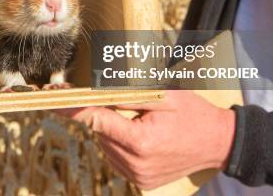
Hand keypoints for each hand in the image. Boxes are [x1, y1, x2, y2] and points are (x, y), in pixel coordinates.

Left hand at [57, 90, 235, 189]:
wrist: (220, 143)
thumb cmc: (193, 114)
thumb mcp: (163, 95)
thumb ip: (125, 95)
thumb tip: (94, 91)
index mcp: (141, 142)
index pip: (95, 120)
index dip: (72, 107)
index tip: (52, 99)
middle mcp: (135, 164)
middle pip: (100, 132)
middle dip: (103, 114)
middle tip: (122, 103)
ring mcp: (138, 176)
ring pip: (105, 145)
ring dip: (112, 130)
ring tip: (139, 120)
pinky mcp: (141, 181)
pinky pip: (116, 158)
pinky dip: (119, 143)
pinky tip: (140, 134)